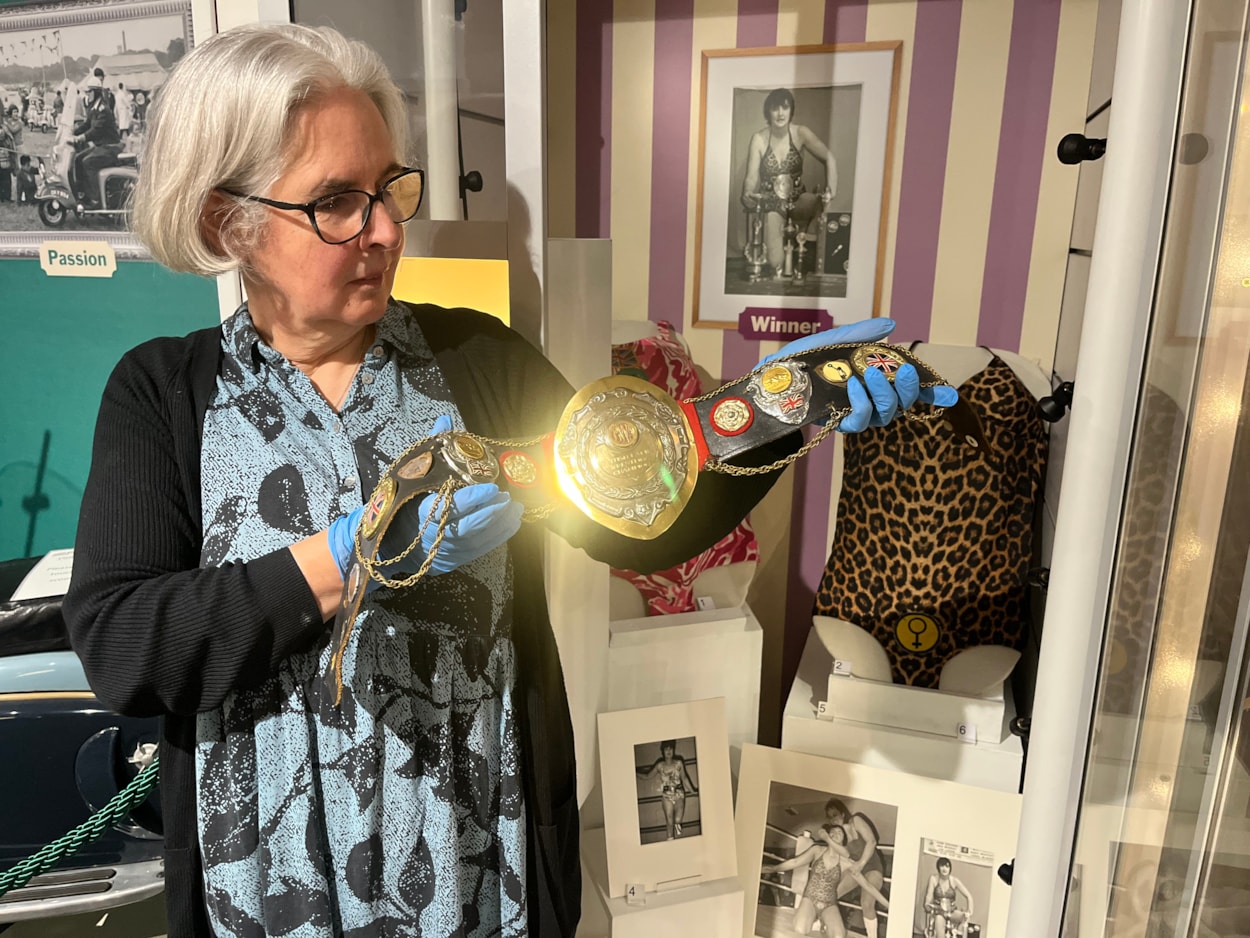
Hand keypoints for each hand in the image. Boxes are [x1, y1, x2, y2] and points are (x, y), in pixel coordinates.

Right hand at [326, 416, 523, 582]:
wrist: (394, 539)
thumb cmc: (408, 500)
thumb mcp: (416, 473)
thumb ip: (433, 448)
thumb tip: (445, 420)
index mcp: (421, 511)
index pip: (452, 506)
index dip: (474, 499)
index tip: (492, 488)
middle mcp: (434, 534)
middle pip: (469, 526)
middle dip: (492, 512)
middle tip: (508, 498)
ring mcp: (446, 550)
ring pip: (479, 539)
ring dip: (501, 524)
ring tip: (516, 508)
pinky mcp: (456, 559)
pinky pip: (482, 550)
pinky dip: (500, 536)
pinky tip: (512, 522)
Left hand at [757, 318, 957, 432]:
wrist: (770, 379)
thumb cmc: (800, 360)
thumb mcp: (833, 340)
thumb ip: (862, 334)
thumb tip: (891, 324)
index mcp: (872, 377)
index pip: (906, 387)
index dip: (930, 391)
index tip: (949, 392)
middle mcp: (867, 397)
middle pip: (902, 403)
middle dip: (908, 388)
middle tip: (901, 371)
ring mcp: (854, 411)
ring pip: (885, 414)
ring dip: (884, 394)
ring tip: (871, 375)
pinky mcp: (837, 422)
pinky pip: (859, 421)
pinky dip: (861, 404)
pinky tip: (853, 387)